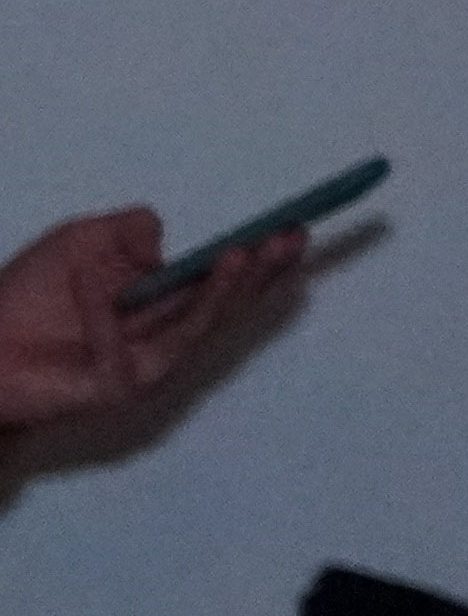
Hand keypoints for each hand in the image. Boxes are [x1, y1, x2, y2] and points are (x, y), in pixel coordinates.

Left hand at [0, 206, 284, 433]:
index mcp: (162, 301)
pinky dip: (99, 308)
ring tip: (241, 255)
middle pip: (228, 304)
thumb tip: (162, 240)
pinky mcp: (118, 387)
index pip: (224, 279)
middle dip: (262, 271)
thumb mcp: (78, 240)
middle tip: (288, 240)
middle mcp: (165, 336)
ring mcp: (147, 365)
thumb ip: (126, 229)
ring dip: (222, 291)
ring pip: (196, 326)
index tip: (292, 227)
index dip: (261, 257)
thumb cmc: (20, 299)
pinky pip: (121, 344)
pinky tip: (83, 285)